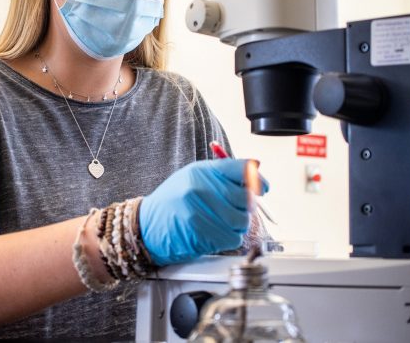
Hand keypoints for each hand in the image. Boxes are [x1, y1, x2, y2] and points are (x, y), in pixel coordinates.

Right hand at [139, 159, 268, 265]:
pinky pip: (230, 238)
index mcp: (202, 170)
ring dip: (237, 226)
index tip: (262, 188)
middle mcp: (200, 187)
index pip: (242, 169)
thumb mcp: (195, 178)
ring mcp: (198, 209)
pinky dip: (228, 239)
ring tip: (222, 223)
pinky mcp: (197, 232)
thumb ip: (224, 176)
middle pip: (245, 199)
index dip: (258, 180)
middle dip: (246, 208)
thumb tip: (257, 178)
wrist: (147, 225)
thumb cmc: (174, 201)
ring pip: (241, 221)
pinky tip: (214, 233)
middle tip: (236, 210)